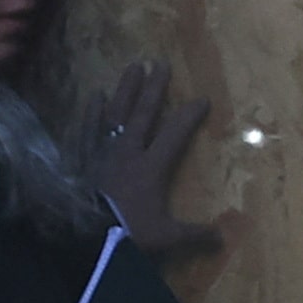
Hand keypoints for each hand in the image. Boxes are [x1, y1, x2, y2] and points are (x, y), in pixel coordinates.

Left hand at [83, 61, 223, 261]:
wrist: (81, 239)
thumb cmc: (126, 233)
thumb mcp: (165, 237)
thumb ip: (194, 234)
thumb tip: (223, 238)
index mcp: (151, 167)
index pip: (175, 134)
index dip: (190, 116)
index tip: (202, 99)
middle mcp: (127, 152)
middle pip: (143, 113)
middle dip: (154, 88)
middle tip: (160, 64)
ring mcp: (100, 152)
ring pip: (115, 114)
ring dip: (125, 90)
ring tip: (133, 67)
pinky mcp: (79, 159)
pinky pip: (86, 129)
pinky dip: (91, 112)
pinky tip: (96, 96)